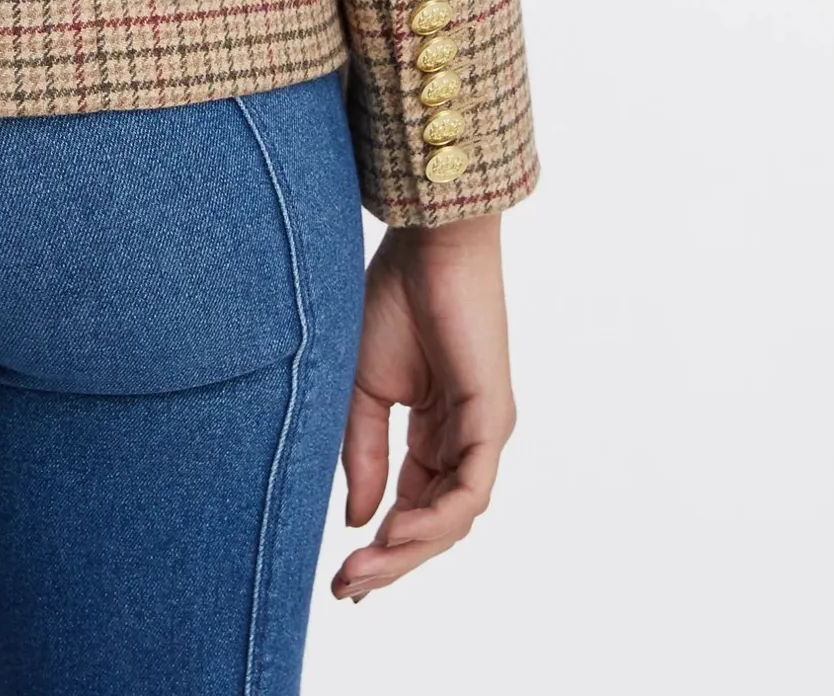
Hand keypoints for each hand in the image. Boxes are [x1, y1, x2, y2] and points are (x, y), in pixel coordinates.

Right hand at [332, 209, 514, 603]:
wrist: (424, 245)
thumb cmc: (393, 299)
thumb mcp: (361, 389)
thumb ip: (364, 454)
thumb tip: (360, 519)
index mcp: (433, 432)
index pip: (410, 505)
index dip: (379, 546)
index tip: (340, 578)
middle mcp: (463, 440)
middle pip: (432, 523)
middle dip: (390, 561)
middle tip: (348, 588)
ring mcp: (482, 434)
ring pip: (452, 517)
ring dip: (408, 549)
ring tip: (365, 567)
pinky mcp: (493, 420)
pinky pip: (470, 490)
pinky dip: (435, 518)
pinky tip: (396, 531)